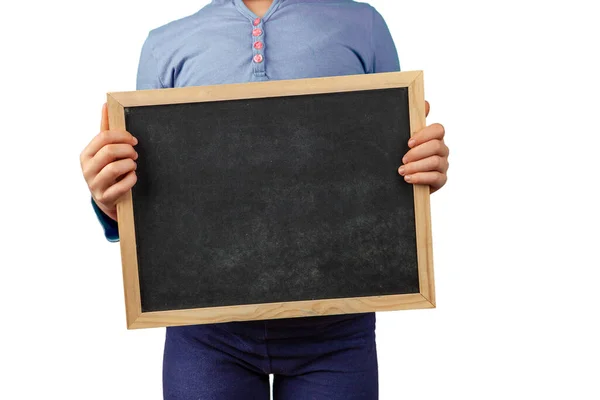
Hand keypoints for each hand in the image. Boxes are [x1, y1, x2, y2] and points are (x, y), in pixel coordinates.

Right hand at [80, 103, 138, 220]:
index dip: (123, 136)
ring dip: (130, 164)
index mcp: (86, 154)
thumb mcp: (104, 150)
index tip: (133, 140)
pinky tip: (132, 177)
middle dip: (127, 150)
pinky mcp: (104, 198)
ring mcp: (94, 185)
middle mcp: (87, 169)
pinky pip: (122, 186)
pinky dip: (131, 179)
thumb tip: (106, 104)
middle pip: (109, 151)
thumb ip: (106, 128)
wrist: (107, 198)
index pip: (104, 137)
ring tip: (133, 165)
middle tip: (135, 154)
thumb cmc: (107, 169)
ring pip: (114, 168)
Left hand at [397, 101, 448, 193]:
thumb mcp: (406, 139)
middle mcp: (442, 150)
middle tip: (403, 159)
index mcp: (434, 137)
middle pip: (436, 146)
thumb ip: (415, 122)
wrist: (402, 180)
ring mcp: (443, 165)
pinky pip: (435, 177)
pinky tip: (408, 179)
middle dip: (417, 153)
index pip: (438, 130)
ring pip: (435, 162)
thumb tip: (426, 103)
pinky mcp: (441, 180)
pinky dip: (420, 177)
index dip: (424, 135)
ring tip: (402, 171)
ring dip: (416, 166)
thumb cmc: (405, 157)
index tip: (409, 142)